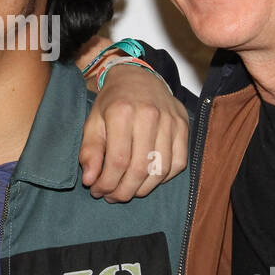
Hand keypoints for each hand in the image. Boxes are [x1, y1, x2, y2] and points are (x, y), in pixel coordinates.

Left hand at [80, 64, 188, 201]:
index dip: (107, 183)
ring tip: (128, 191)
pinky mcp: (183, 126)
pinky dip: (163, 178)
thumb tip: (90, 180)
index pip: (118, 160)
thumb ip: (90, 151)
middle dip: (124, 191)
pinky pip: (178, 163)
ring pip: (161, 169)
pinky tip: (148, 179)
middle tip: (112, 197)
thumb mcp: (93, 121)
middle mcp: (149, 115)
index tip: (98, 191)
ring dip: (143, 188)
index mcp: (122, 112)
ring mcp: (170, 121)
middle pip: (140, 168)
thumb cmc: (112, 102)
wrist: (138, 77)